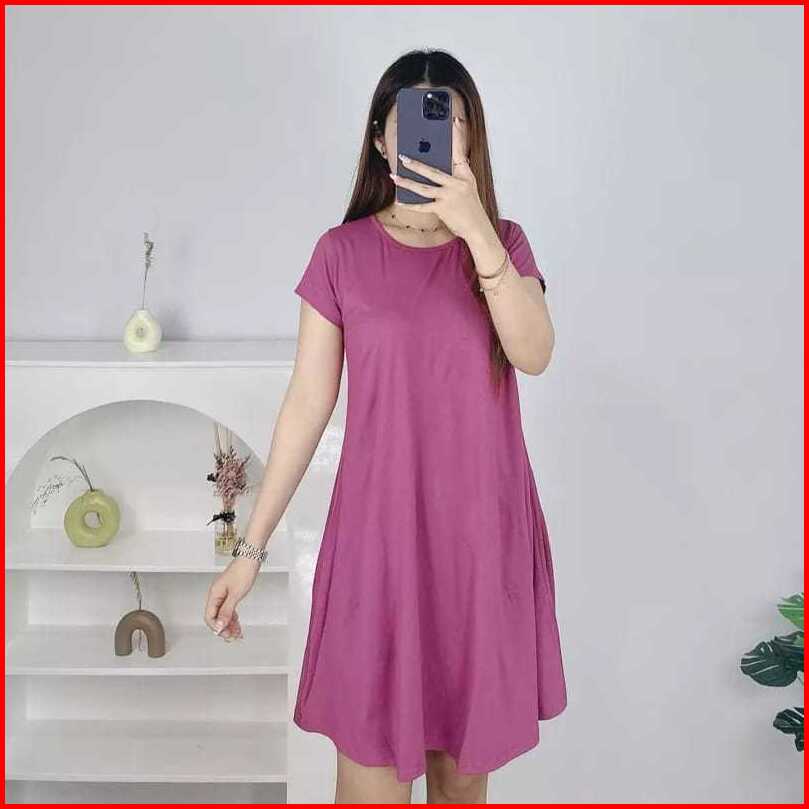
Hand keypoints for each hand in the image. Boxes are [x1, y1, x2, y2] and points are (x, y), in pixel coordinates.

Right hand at [204, 557, 259, 640]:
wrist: (251, 557)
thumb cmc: (243, 571)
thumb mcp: (235, 594)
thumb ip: (227, 611)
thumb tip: (219, 626)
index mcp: (214, 594)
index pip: (209, 616)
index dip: (216, 627)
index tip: (225, 635)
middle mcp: (216, 594)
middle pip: (215, 616)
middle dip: (223, 628)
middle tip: (233, 637)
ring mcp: (223, 593)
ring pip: (223, 614)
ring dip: (229, 624)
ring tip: (237, 633)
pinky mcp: (230, 592)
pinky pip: (228, 609)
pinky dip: (233, 617)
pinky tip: (237, 624)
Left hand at [390, 115, 491, 242]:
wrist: (477, 227)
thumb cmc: (470, 206)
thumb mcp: (468, 186)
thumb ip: (455, 174)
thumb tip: (436, 165)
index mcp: (465, 175)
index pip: (460, 152)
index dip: (457, 135)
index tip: (454, 119)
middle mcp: (457, 184)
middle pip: (433, 171)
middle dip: (416, 163)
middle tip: (402, 156)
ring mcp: (449, 197)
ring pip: (423, 188)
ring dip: (407, 182)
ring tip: (394, 176)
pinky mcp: (442, 210)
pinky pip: (422, 206)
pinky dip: (410, 204)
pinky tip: (399, 200)